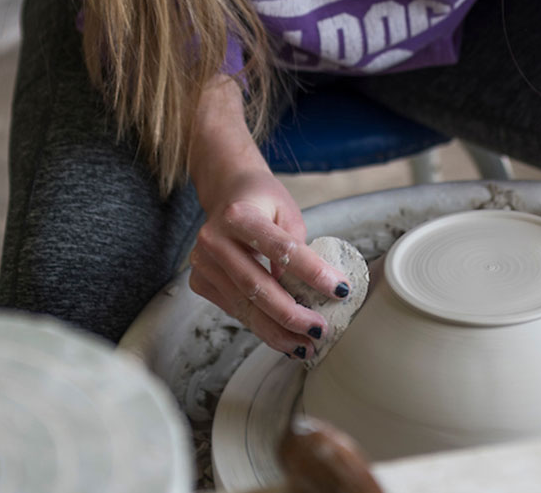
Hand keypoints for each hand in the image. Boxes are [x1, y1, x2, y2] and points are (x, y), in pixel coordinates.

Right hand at [188, 166, 352, 358]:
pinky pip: (235, 310)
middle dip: (292, 315)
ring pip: (245, 306)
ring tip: (305, 345)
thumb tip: (310, 288)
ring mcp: (203, 264)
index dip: (313, 272)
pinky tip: (283, 338)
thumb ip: (296, 242)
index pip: (281, 249)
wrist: (226, 193)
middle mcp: (214, 240)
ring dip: (277, 331)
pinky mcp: (200, 282)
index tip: (340, 289)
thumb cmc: (262, 200)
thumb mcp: (286, 208)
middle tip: (320, 329)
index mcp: (239, 215)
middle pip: (258, 286)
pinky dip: (260, 326)